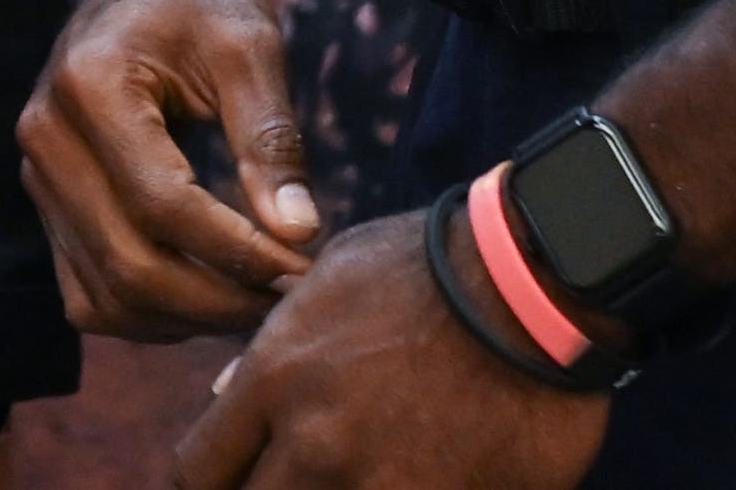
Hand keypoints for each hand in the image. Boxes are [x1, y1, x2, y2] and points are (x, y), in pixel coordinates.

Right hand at [18, 0, 321, 338]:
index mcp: (89, 86)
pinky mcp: (48, 202)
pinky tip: (207, 292)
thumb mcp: (249, 48)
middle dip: (218, 300)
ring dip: (186, 318)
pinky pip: (89, 291)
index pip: (162, 204)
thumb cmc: (203, 0)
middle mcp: (46, 137)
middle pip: (128, 264)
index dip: (238, 251)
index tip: (306, 264)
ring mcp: (38, 175)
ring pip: (105, 295)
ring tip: (257, 298)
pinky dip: (149, 313)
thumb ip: (271, 141)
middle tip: (289, 296)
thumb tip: (300, 234)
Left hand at [173, 212, 604, 489]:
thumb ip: (272, 346)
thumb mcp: (332, 281)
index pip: (197, 470)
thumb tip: (227, 392)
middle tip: (295, 480)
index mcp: (276, 380)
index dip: (208, 485)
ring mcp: (382, 485)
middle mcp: (315, 444)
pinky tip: (415, 479)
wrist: (538, 285)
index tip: (230, 481)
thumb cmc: (433, 267)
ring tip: (360, 473)